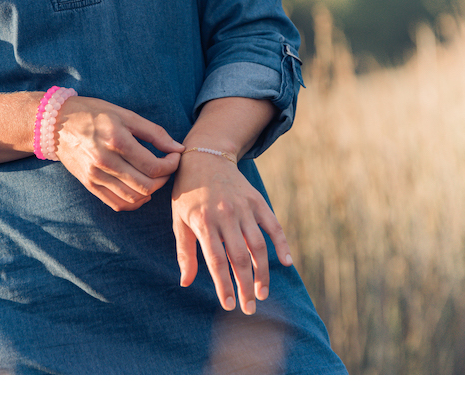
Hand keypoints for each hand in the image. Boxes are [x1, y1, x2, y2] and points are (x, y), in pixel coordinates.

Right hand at [55, 96, 184, 210]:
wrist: (56, 124)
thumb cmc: (95, 114)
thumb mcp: (126, 115)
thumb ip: (154, 133)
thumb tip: (179, 148)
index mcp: (116, 140)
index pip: (153, 166)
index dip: (171, 165)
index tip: (175, 156)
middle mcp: (105, 161)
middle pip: (146, 186)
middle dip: (164, 180)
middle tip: (166, 168)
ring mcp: (95, 176)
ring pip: (133, 198)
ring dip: (151, 192)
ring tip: (154, 178)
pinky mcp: (89, 185)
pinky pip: (117, 204)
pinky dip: (134, 202)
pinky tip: (140, 190)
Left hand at [171, 150, 292, 314]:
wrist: (205, 157)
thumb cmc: (187, 193)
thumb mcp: (179, 220)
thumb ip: (184, 252)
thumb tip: (185, 282)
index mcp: (203, 221)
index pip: (216, 260)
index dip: (223, 284)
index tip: (228, 305)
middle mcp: (226, 215)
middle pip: (239, 257)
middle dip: (245, 286)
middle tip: (249, 307)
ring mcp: (244, 207)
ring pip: (258, 245)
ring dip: (263, 272)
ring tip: (262, 292)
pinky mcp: (257, 201)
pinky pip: (273, 225)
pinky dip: (281, 244)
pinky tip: (286, 262)